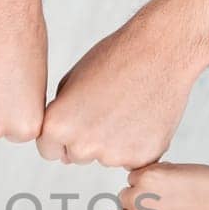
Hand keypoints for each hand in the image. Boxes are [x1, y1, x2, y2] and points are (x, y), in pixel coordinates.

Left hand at [37, 20, 195, 167]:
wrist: (159, 50)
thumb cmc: (114, 59)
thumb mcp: (70, 82)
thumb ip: (59, 116)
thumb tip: (62, 146)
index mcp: (57, 126)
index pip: (49, 150)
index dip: (62, 134)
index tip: (78, 118)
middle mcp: (82, 146)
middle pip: (77, 156)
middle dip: (87, 139)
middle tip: (107, 108)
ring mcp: (114, 155)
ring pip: (106, 157)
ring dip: (113, 142)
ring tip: (128, 108)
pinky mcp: (143, 157)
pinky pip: (133, 158)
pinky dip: (138, 143)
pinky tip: (145, 116)